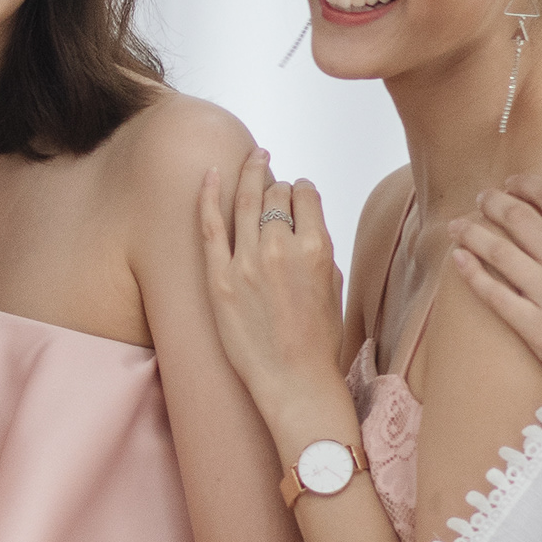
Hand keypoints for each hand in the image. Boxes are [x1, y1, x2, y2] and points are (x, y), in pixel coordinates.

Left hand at [197, 146, 351, 441]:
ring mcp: (246, 262)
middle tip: (270, 174)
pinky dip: (208, 194)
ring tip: (250, 160)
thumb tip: (301, 223)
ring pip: (246, 202)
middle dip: (276, 184)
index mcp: (318, 247)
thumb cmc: (318, 338)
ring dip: (249, 177)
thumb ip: (317, 248)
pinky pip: (210, 225)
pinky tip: (210, 173)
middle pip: (275, 194)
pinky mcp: (219, 278)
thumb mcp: (333, 284)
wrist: (294, 380)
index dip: (301, 190)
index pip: (306, 195)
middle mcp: (281, 248)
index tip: (296, 193)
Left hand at [451, 177, 541, 380]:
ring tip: (457, 226)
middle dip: (494, 202)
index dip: (528, 185)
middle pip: (522, 220)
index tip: (511, 182)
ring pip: (501, 252)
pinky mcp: (534, 328)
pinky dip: (471, 273)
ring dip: (472, 233)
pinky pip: (494, 294)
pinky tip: (457, 258)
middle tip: (481, 198)